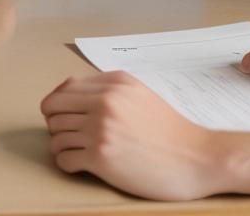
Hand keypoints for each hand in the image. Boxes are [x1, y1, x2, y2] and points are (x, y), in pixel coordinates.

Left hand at [41, 71, 217, 200]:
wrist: (197, 158)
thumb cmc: (169, 129)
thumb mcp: (138, 92)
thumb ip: (105, 87)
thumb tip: (70, 92)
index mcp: (112, 85)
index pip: (62, 90)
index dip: (57, 104)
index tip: (62, 116)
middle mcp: (103, 103)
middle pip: (53, 110)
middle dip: (56, 124)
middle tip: (69, 135)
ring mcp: (101, 131)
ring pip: (55, 135)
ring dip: (61, 145)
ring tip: (76, 151)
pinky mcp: (101, 159)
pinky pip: (64, 159)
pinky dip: (67, 163)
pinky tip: (80, 165)